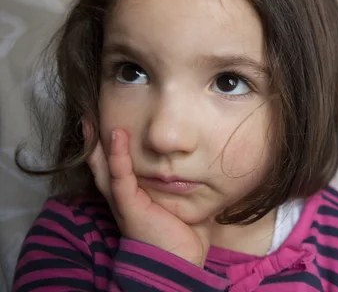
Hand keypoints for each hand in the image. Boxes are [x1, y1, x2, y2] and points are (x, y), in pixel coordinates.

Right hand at [84, 124, 210, 266]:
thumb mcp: (186, 202)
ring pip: (104, 167)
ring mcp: (124, 201)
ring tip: (90, 119)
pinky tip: (116, 135)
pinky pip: (120, 176)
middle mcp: (124, 197)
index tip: (113, 122)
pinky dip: (117, 155)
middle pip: (103, 164)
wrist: (180, 262)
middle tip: (89, 115)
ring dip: (97, 142)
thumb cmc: (185, 235)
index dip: (114, 146)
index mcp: (136, 195)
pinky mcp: (129, 205)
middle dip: (95, 140)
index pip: (119, 166)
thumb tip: (207, 167)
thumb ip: (189, 184)